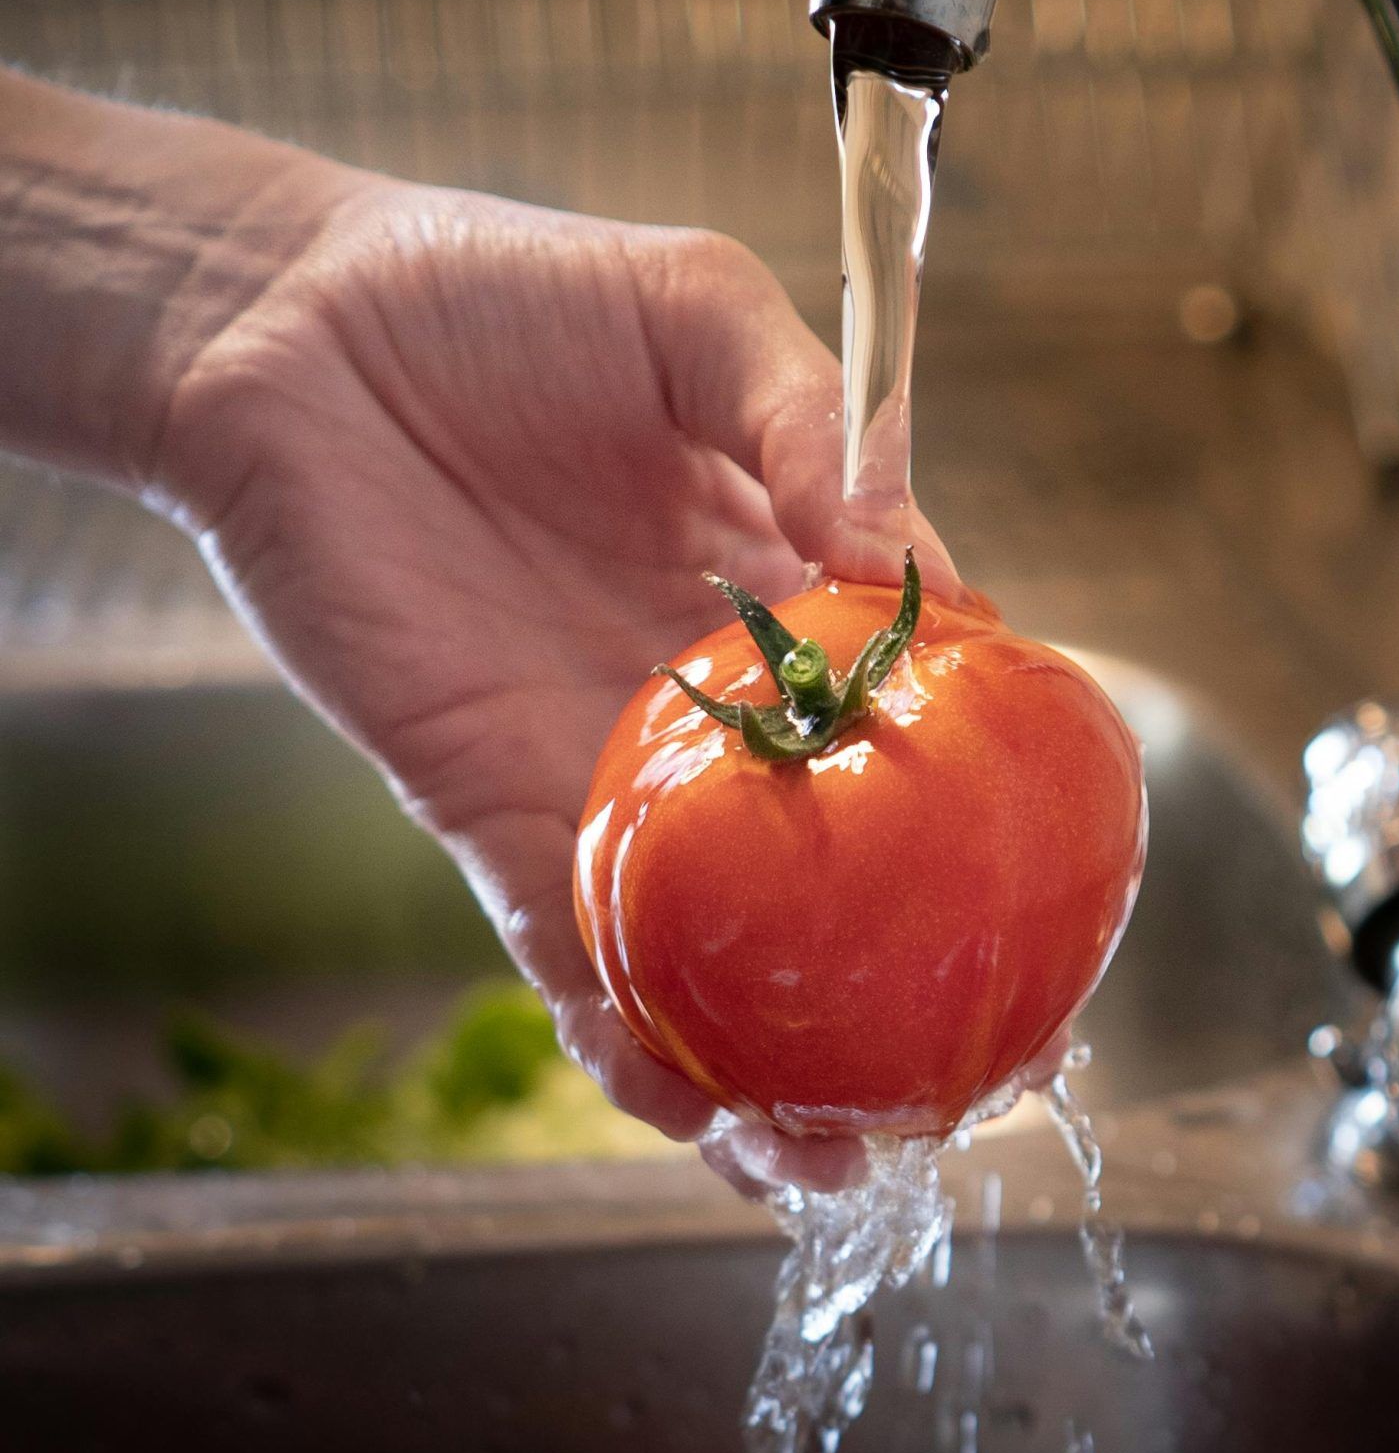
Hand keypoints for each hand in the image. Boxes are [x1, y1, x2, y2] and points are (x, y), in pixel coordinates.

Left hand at [148, 182, 955, 1192]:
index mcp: (787, 595)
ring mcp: (610, 776)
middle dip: (904, 992)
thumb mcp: (691, 310)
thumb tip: (903, 555)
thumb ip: (806, 417)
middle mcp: (716, 710)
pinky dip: (629, 1044)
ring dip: (773, 1070)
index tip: (1066, 909)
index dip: (997, 819)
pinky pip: (571, 955)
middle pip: (835, 882)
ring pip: (711, 954)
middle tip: (987, 1085)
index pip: (919, 726)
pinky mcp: (495, 813)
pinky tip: (695, 1116)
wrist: (278, 327)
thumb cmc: (490, 294)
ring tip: (842, 1157)